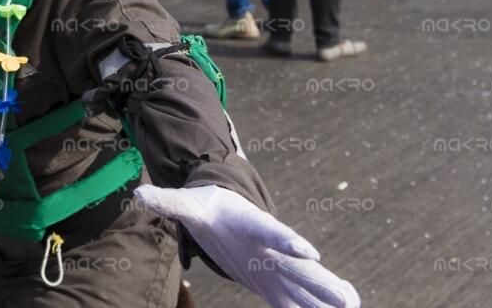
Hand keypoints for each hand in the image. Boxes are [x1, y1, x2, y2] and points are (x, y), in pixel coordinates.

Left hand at [136, 184, 358, 307]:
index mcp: (252, 225)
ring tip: (353, 307)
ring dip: (328, 297)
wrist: (228, 212)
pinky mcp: (277, 283)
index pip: (271, 231)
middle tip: (347, 298)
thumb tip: (138, 196)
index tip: (308, 252)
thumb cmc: (208, 207)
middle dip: (322, 282)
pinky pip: (298, 302)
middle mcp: (272, 248)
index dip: (287, 241)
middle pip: (300, 266)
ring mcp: (278, 267)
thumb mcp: (187, 205)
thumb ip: (167, 202)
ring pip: (307, 285)